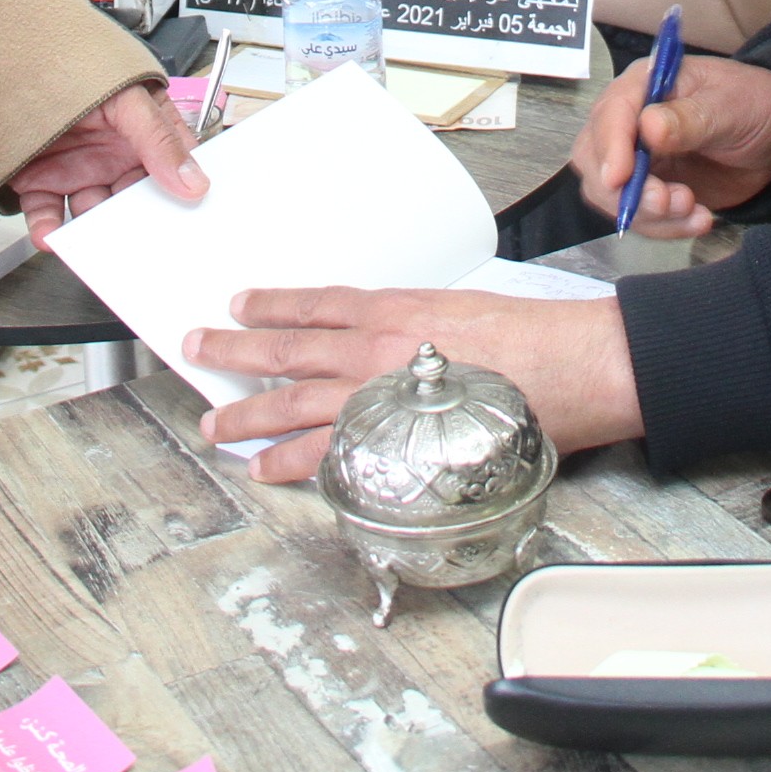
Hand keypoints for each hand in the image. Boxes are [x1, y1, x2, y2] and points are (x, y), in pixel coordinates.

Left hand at [6, 83, 207, 247]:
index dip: (177, 201)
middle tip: (134, 246)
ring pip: (90, 214)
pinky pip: (48, 213)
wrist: (17, 57)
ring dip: (90, 233)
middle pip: (129, 204)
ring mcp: (78, 171)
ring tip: (90, 245)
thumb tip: (192, 181)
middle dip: (131, 226)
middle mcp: (113, 158)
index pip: (168, 177)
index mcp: (143, 138)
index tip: (180, 225)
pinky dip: (48, 229)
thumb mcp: (129, 98)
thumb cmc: (77, 65)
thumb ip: (159, 139)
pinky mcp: (42, 181)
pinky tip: (50, 236)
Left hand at [191, 288, 642, 482]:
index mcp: (395, 310)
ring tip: (215, 426)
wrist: (573, 366)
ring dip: (247, 415)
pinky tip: (266, 467)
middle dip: (234, 352)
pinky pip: (329, 455)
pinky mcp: (396, 443)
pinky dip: (292, 463)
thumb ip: (416, 321)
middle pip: (287, 350)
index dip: (272, 304)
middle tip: (198, 350)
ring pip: (293, 404)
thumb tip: (387, 335)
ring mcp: (380, 399)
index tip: (240, 304)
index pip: (316, 304)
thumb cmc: (534, 337)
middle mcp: (376, 351)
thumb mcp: (463, 305)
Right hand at [569, 52, 770, 240]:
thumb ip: (690, 118)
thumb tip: (648, 127)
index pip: (609, 113)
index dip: (610, 147)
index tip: (621, 178)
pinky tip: (699, 219)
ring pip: (611, 195)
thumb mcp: (730, 106)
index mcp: (644, 86)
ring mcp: (636, 158)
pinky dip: (665, 226)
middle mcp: (630, 121)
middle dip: (625, 190)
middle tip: (667, 202)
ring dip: (648, 213)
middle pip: (594, 159)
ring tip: (693, 209)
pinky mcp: (650, 189)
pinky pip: (639, 216)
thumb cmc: (753, 105)